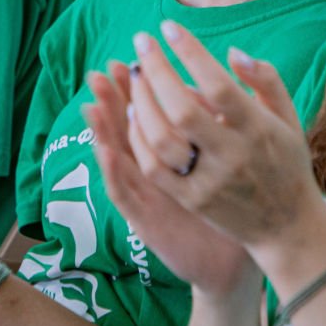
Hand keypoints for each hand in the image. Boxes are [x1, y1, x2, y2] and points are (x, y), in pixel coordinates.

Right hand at [83, 59, 259, 298]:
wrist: (233, 264)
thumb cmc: (234, 210)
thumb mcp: (224, 162)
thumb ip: (217, 125)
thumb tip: (207, 86)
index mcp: (171, 155)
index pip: (148, 115)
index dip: (134, 90)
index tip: (127, 61)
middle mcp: (153, 173)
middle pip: (126, 130)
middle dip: (113, 101)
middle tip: (100, 72)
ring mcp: (146, 197)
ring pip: (118, 159)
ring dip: (103, 132)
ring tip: (91, 103)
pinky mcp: (144, 223)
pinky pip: (124, 196)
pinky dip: (113, 173)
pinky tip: (105, 151)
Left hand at [125, 21, 325, 251]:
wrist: (287, 226)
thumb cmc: (286, 161)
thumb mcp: (288, 116)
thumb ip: (265, 79)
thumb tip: (232, 51)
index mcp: (258, 129)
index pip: (218, 85)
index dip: (190, 53)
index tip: (169, 27)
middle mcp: (233, 155)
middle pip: (182, 110)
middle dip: (156, 70)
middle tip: (141, 41)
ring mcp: (209, 181)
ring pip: (162, 140)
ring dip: (142, 103)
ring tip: (136, 77)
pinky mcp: (191, 200)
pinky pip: (154, 168)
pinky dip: (138, 138)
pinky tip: (134, 114)